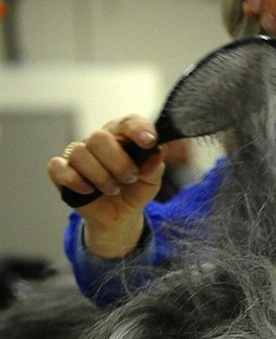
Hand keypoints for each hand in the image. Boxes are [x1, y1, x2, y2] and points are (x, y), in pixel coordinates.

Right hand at [48, 115, 164, 258]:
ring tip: (113, 190)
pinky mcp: (62, 172)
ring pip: (80, 153)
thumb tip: (155, 154)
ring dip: (100, 176)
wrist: (120, 216)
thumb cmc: (134, 191)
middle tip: (129, 178)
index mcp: (122, 137)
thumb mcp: (151, 181)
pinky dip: (74, 180)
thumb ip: (154, 166)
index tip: (149, 142)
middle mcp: (98, 142)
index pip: (128, 122)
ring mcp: (78, 156)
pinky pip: (57, 168)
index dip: (137, 129)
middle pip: (99, 138)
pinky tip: (89, 190)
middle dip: (118, 162)